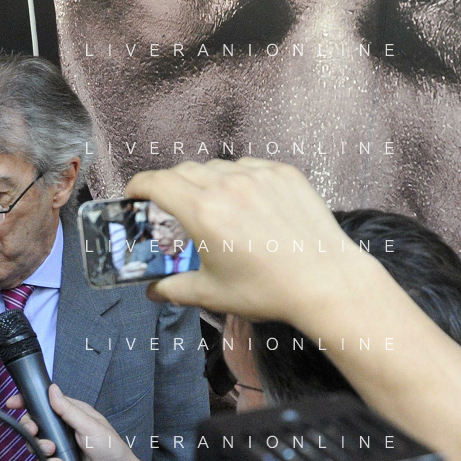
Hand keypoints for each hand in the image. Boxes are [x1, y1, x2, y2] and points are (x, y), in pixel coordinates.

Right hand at [7, 384, 173, 460]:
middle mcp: (64, 429)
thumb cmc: (111, 449)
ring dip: (41, 448)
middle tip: (34, 432)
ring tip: (53, 451)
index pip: (46, 402)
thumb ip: (69, 410)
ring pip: (36, 444)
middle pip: (36, 423)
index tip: (13, 403)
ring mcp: (61, 446)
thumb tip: (52, 391)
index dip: (28, 401)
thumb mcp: (90, 426)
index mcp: (73, 413)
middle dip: (31, 428)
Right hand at [124, 158, 381, 328]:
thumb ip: (174, 288)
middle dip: (169, 185)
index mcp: (203, 211)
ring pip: (216, 166)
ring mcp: (258, 175)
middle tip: (169, 205)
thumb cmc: (268, 290)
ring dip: (204, 180)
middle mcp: (227, 185)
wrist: (326, 282)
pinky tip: (245, 202)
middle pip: (183, 170)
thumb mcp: (212, 294)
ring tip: (212, 205)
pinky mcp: (284, 173)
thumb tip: (153, 291)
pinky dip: (238, 179)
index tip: (134, 194)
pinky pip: (249, 166)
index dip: (138, 185)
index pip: (156, 182)